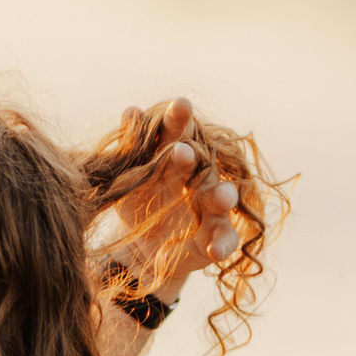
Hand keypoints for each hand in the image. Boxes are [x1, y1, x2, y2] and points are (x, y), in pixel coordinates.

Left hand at [92, 95, 240, 311]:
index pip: (179, 133)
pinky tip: (215, 251)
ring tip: (220, 197)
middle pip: (202, 161)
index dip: (178, 120)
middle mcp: (199, 177)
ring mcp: (212, 208)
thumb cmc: (139, 202)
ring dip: (221, 196)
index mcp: (177, 156)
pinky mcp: (218, 237)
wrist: (142, 247)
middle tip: (180, 150)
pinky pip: (226, 239)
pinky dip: (222, 244)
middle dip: (193, 155)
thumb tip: (132, 111)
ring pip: (222, 197)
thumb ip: (132, 147)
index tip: (179, 105)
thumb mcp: (129, 177)